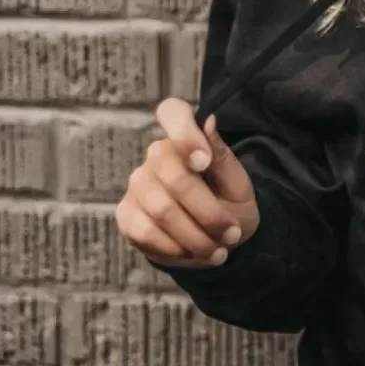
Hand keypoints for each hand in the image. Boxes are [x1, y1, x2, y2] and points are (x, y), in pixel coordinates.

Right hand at [115, 97, 259, 268]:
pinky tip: (192, 253)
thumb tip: (208, 120)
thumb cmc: (230, 202)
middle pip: (175, 177)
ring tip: (218, 251)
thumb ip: (221, 156)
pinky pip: (146, 232)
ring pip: (162, 210)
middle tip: (232, 234)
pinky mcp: (126, 214)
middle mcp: (157, 156)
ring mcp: (138, 184)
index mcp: (187, 137)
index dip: (185, 134)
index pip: (173, 112)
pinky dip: (174, 248)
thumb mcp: (238, 183)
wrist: (217, 238)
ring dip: (195, 237)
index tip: (203, 162)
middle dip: (209, 212)